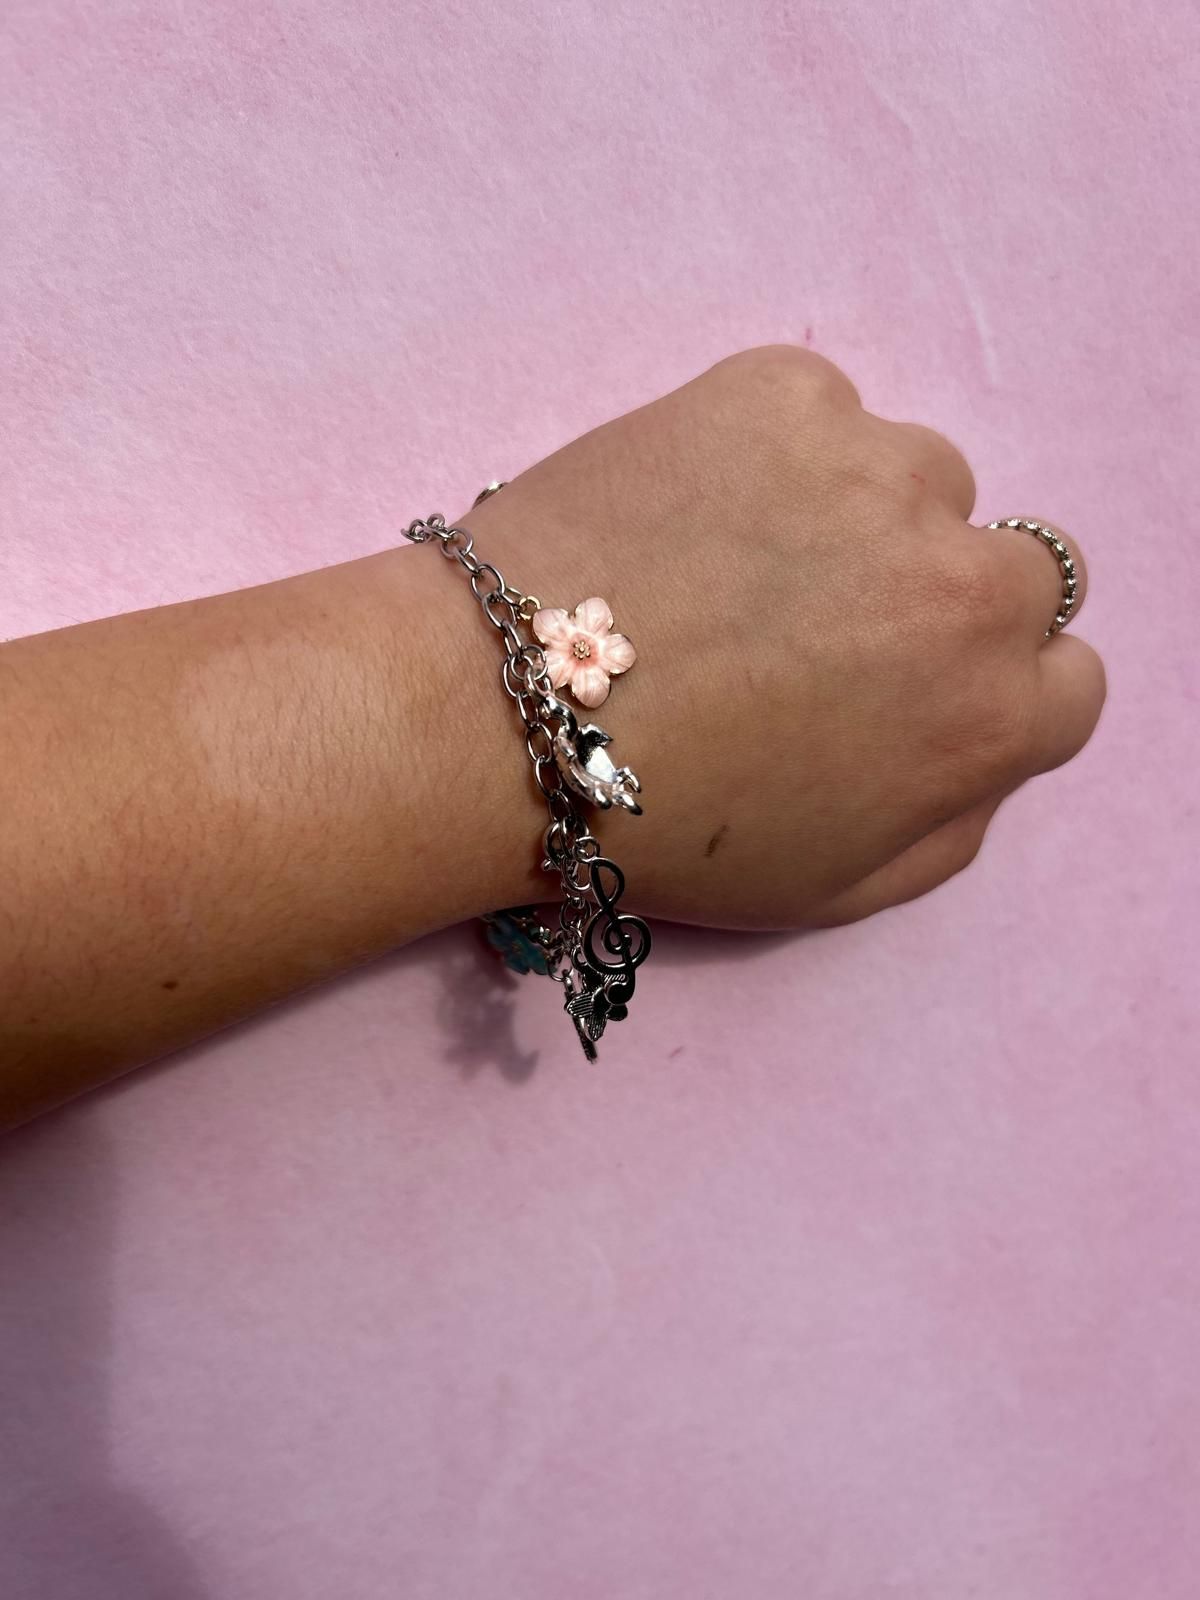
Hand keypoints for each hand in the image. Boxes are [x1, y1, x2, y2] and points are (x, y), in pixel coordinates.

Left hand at [465, 346, 1104, 928]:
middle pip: (1011, 571)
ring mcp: (875, 467)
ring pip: (914, 481)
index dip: (982, 692)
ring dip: (857, 519)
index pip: (1066, 677)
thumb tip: (987, 749)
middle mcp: (966, 577)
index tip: (904, 697)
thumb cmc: (662, 829)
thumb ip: (955, 820)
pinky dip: (771, 454)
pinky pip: (817, 415)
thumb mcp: (837, 888)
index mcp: (989, 709)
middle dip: (933, 604)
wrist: (494, 718)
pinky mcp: (780, 392)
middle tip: (819, 632)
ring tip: (732, 570)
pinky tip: (686, 514)